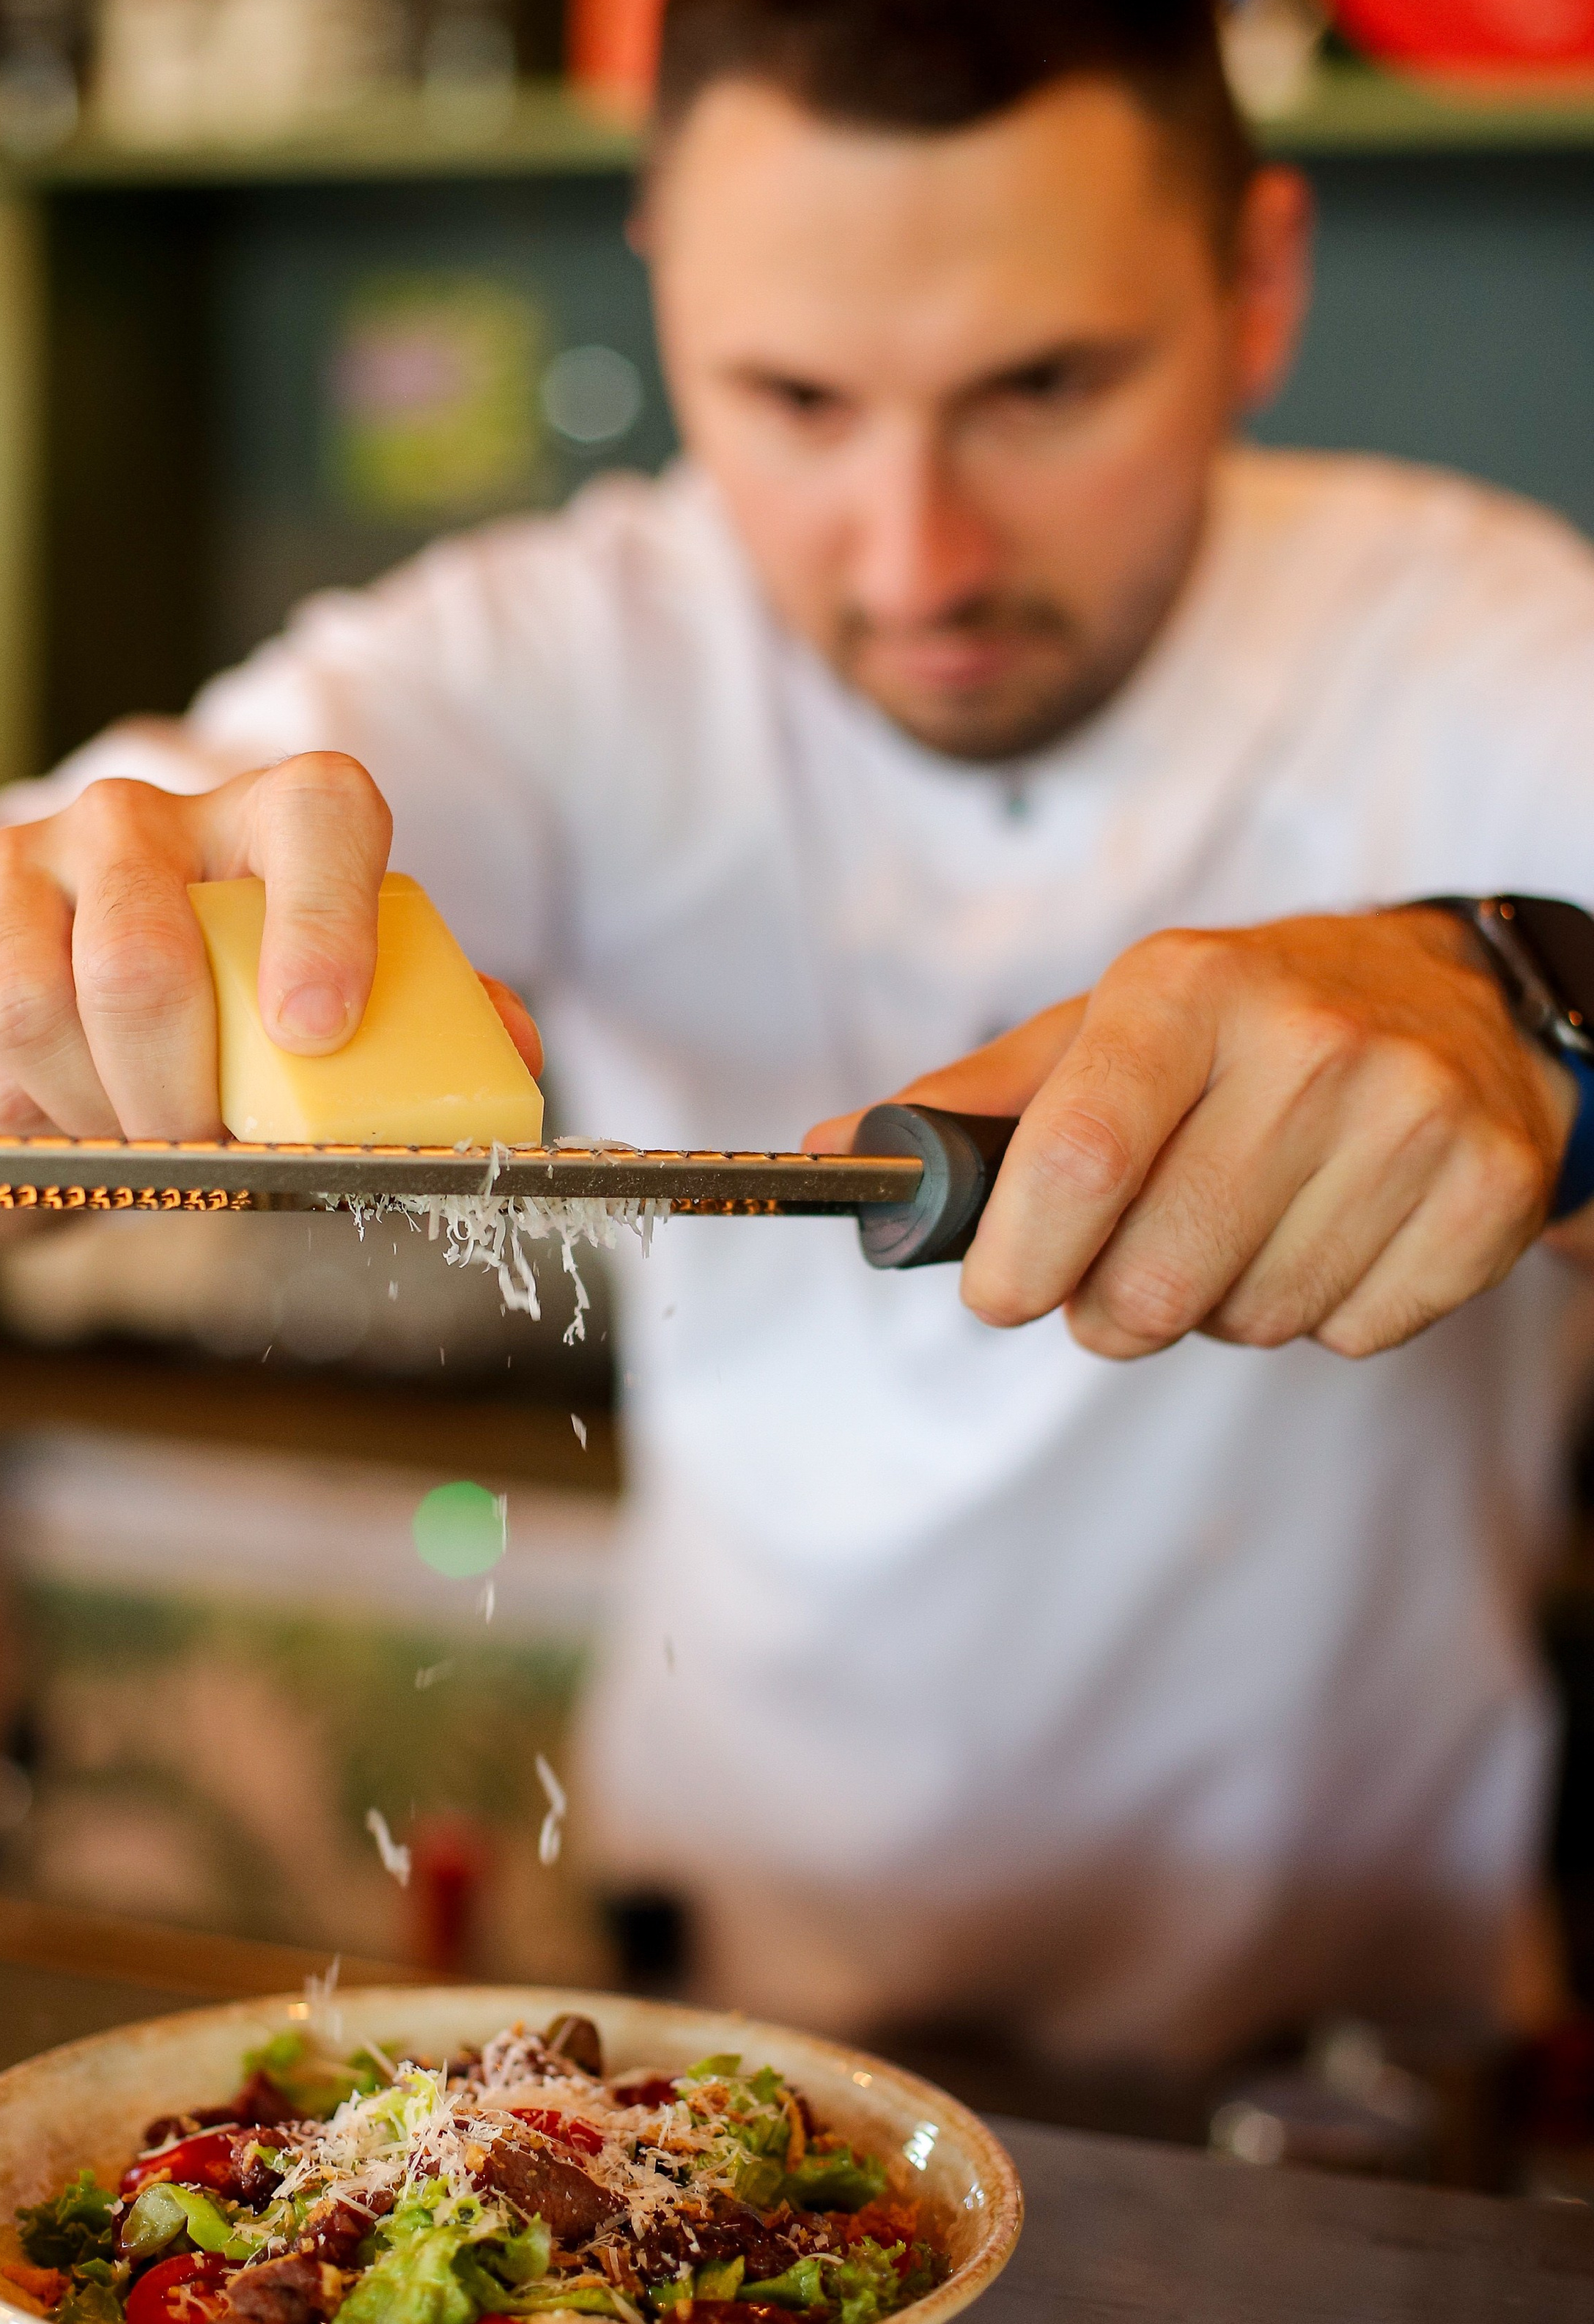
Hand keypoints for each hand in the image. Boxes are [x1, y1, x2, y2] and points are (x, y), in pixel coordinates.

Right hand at [0, 753, 537, 1139]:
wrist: (70, 950)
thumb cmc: (245, 978)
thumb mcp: (342, 980)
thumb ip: (430, 1012)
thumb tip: (511, 1053)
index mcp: (276, 814)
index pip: (321, 820)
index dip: (325, 924)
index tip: (319, 1033)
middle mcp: (140, 816)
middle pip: (139, 961)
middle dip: (174, 1092)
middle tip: (203, 1148)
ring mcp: (28, 863)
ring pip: (35, 1012)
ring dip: (90, 1113)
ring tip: (135, 1138)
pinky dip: (24, 1114)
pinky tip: (64, 1119)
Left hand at [805, 910, 1579, 1359]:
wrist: (1457, 1005)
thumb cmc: (1241, 1030)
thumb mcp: (1106, 1029)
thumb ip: (975, 1102)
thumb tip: (834, 1152)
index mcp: (1185, 991)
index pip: (1077, 1160)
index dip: (1021, 1263)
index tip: (1001, 1294)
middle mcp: (1308, 1039)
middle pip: (1157, 1276)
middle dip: (1116, 1308)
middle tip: (1131, 1265)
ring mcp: (1411, 1114)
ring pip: (1253, 1319)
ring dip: (1222, 1306)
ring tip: (1247, 1222)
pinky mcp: (1489, 1189)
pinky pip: (1354, 1332)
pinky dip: (1324, 1314)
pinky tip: (1333, 1230)